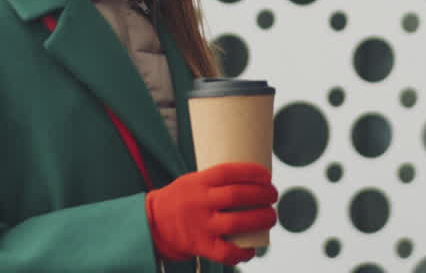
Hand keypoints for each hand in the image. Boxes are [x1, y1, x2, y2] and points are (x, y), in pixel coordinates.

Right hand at [144, 162, 277, 264]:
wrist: (152, 225)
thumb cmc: (181, 199)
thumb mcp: (193, 181)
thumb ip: (217, 182)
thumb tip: (255, 180)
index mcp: (198, 182)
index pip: (228, 172)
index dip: (251, 172)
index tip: (267, 175)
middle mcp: (200, 203)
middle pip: (237, 196)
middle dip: (262, 195)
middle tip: (273, 195)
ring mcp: (200, 225)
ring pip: (237, 223)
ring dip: (260, 220)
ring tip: (271, 217)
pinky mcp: (200, 246)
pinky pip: (225, 252)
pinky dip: (242, 253)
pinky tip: (253, 250)